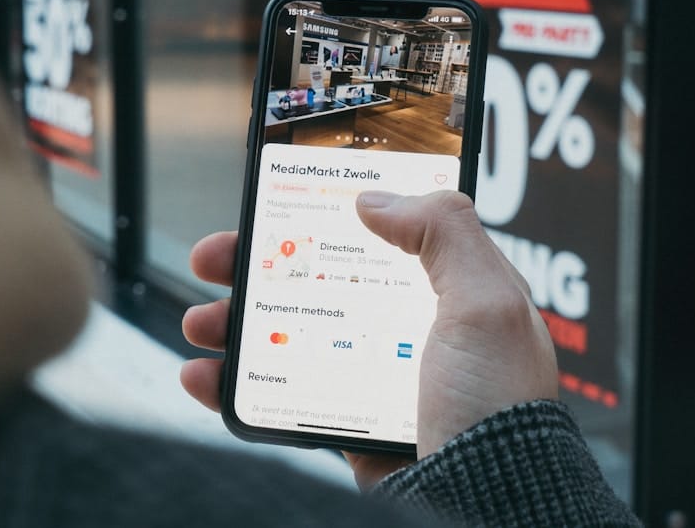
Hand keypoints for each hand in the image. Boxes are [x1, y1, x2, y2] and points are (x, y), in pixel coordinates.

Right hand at [181, 190, 557, 486]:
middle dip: (259, 265)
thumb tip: (375, 198)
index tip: (277, 200)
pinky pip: (281, 393)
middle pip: (320, 278)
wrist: (483, 503)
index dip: (326, 213)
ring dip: (235, 323)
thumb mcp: (485, 303)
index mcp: (448, 290)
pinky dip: (237, 384)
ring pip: (290, 333)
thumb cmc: (496, 407)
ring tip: (199, 322)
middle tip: (214, 257)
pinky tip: (205, 377)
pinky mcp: (347, 420)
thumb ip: (443, 232)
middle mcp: (409, 327)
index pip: (381, 232)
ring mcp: (373, 375)